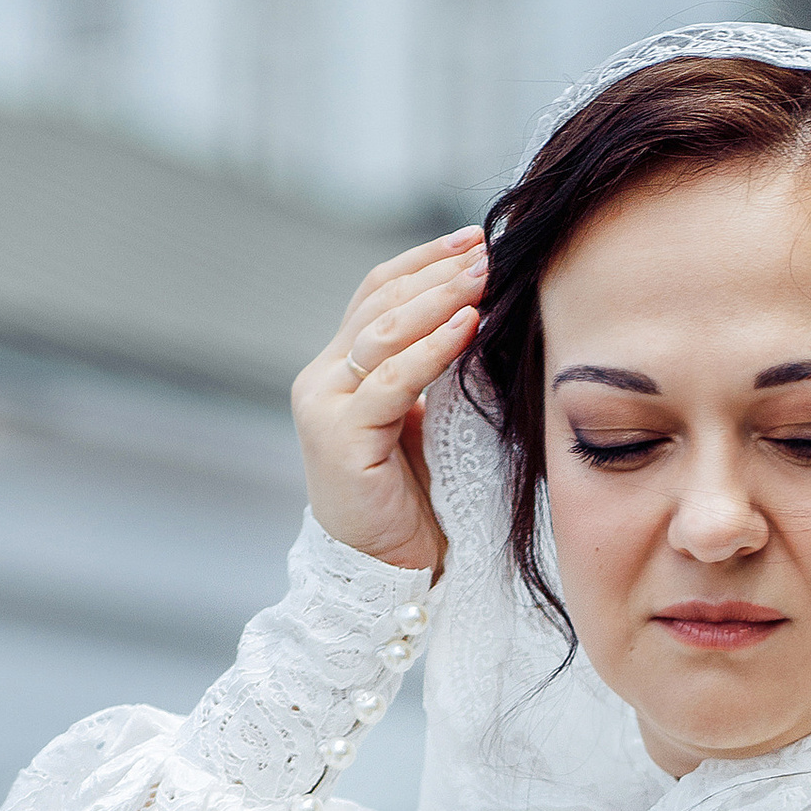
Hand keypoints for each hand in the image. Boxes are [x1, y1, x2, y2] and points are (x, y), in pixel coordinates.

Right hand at [292, 225, 486, 573]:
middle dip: (438, 273)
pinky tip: (467, 326)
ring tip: (483, 277)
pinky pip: (392, 382)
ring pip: (382, 333)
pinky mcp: (340, 439)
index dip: (423, 262)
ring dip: (438, 299)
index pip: (376, 293)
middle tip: (488, 250)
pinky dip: (433, 349)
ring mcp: (325, 407)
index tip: (473, 238)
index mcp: (339, 370)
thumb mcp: (423, 419)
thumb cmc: (416, 501)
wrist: (389, 572)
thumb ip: (430, 369)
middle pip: (379, 303)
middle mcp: (322, 381)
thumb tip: (480, 309)